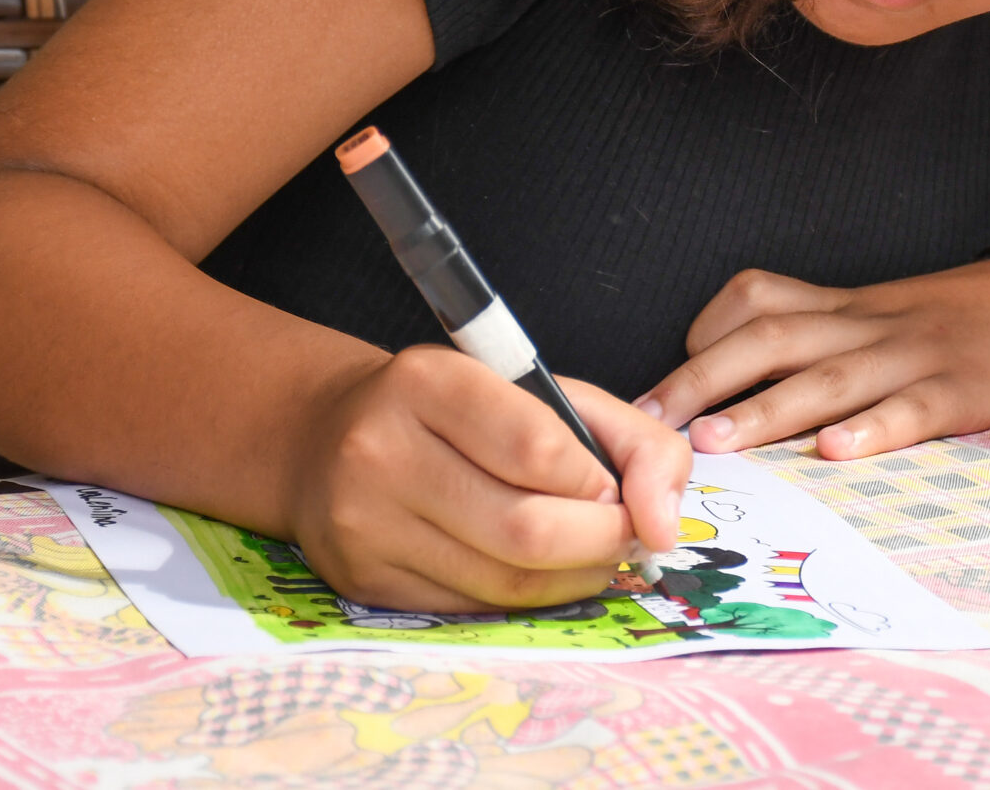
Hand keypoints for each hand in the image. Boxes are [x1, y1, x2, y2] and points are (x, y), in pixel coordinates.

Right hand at [281, 345, 689, 611]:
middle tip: (624, 534)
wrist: (324, 437)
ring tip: (591, 553)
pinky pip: (473, 608)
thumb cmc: (456, 411)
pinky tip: (542, 573)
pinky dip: (528, 598)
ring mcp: (365, 523)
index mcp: (428, 382)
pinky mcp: (364, 581)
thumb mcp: (542, 391)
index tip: (614, 487)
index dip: (598, 481)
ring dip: (574, 577)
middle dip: (601, 542)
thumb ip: (632, 439)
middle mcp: (382, 450)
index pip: (539, 448)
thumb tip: (664, 524)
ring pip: (504, 581)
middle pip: (526, 529)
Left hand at [634, 256, 989, 460]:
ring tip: (715, 443)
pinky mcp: (964, 390)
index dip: (704, 335)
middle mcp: (871, 323)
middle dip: (702, 380)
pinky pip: (914, 407)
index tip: (660, 389)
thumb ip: (829, 339)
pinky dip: (874, 428)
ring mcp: (917, 354)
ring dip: (766, 410)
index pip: (759, 297)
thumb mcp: (891, 313)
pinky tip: (838, 453)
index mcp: (850, 305)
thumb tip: (744, 390)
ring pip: (829, 376)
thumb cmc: (970, 321)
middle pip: (773, 335)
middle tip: (650, 425)